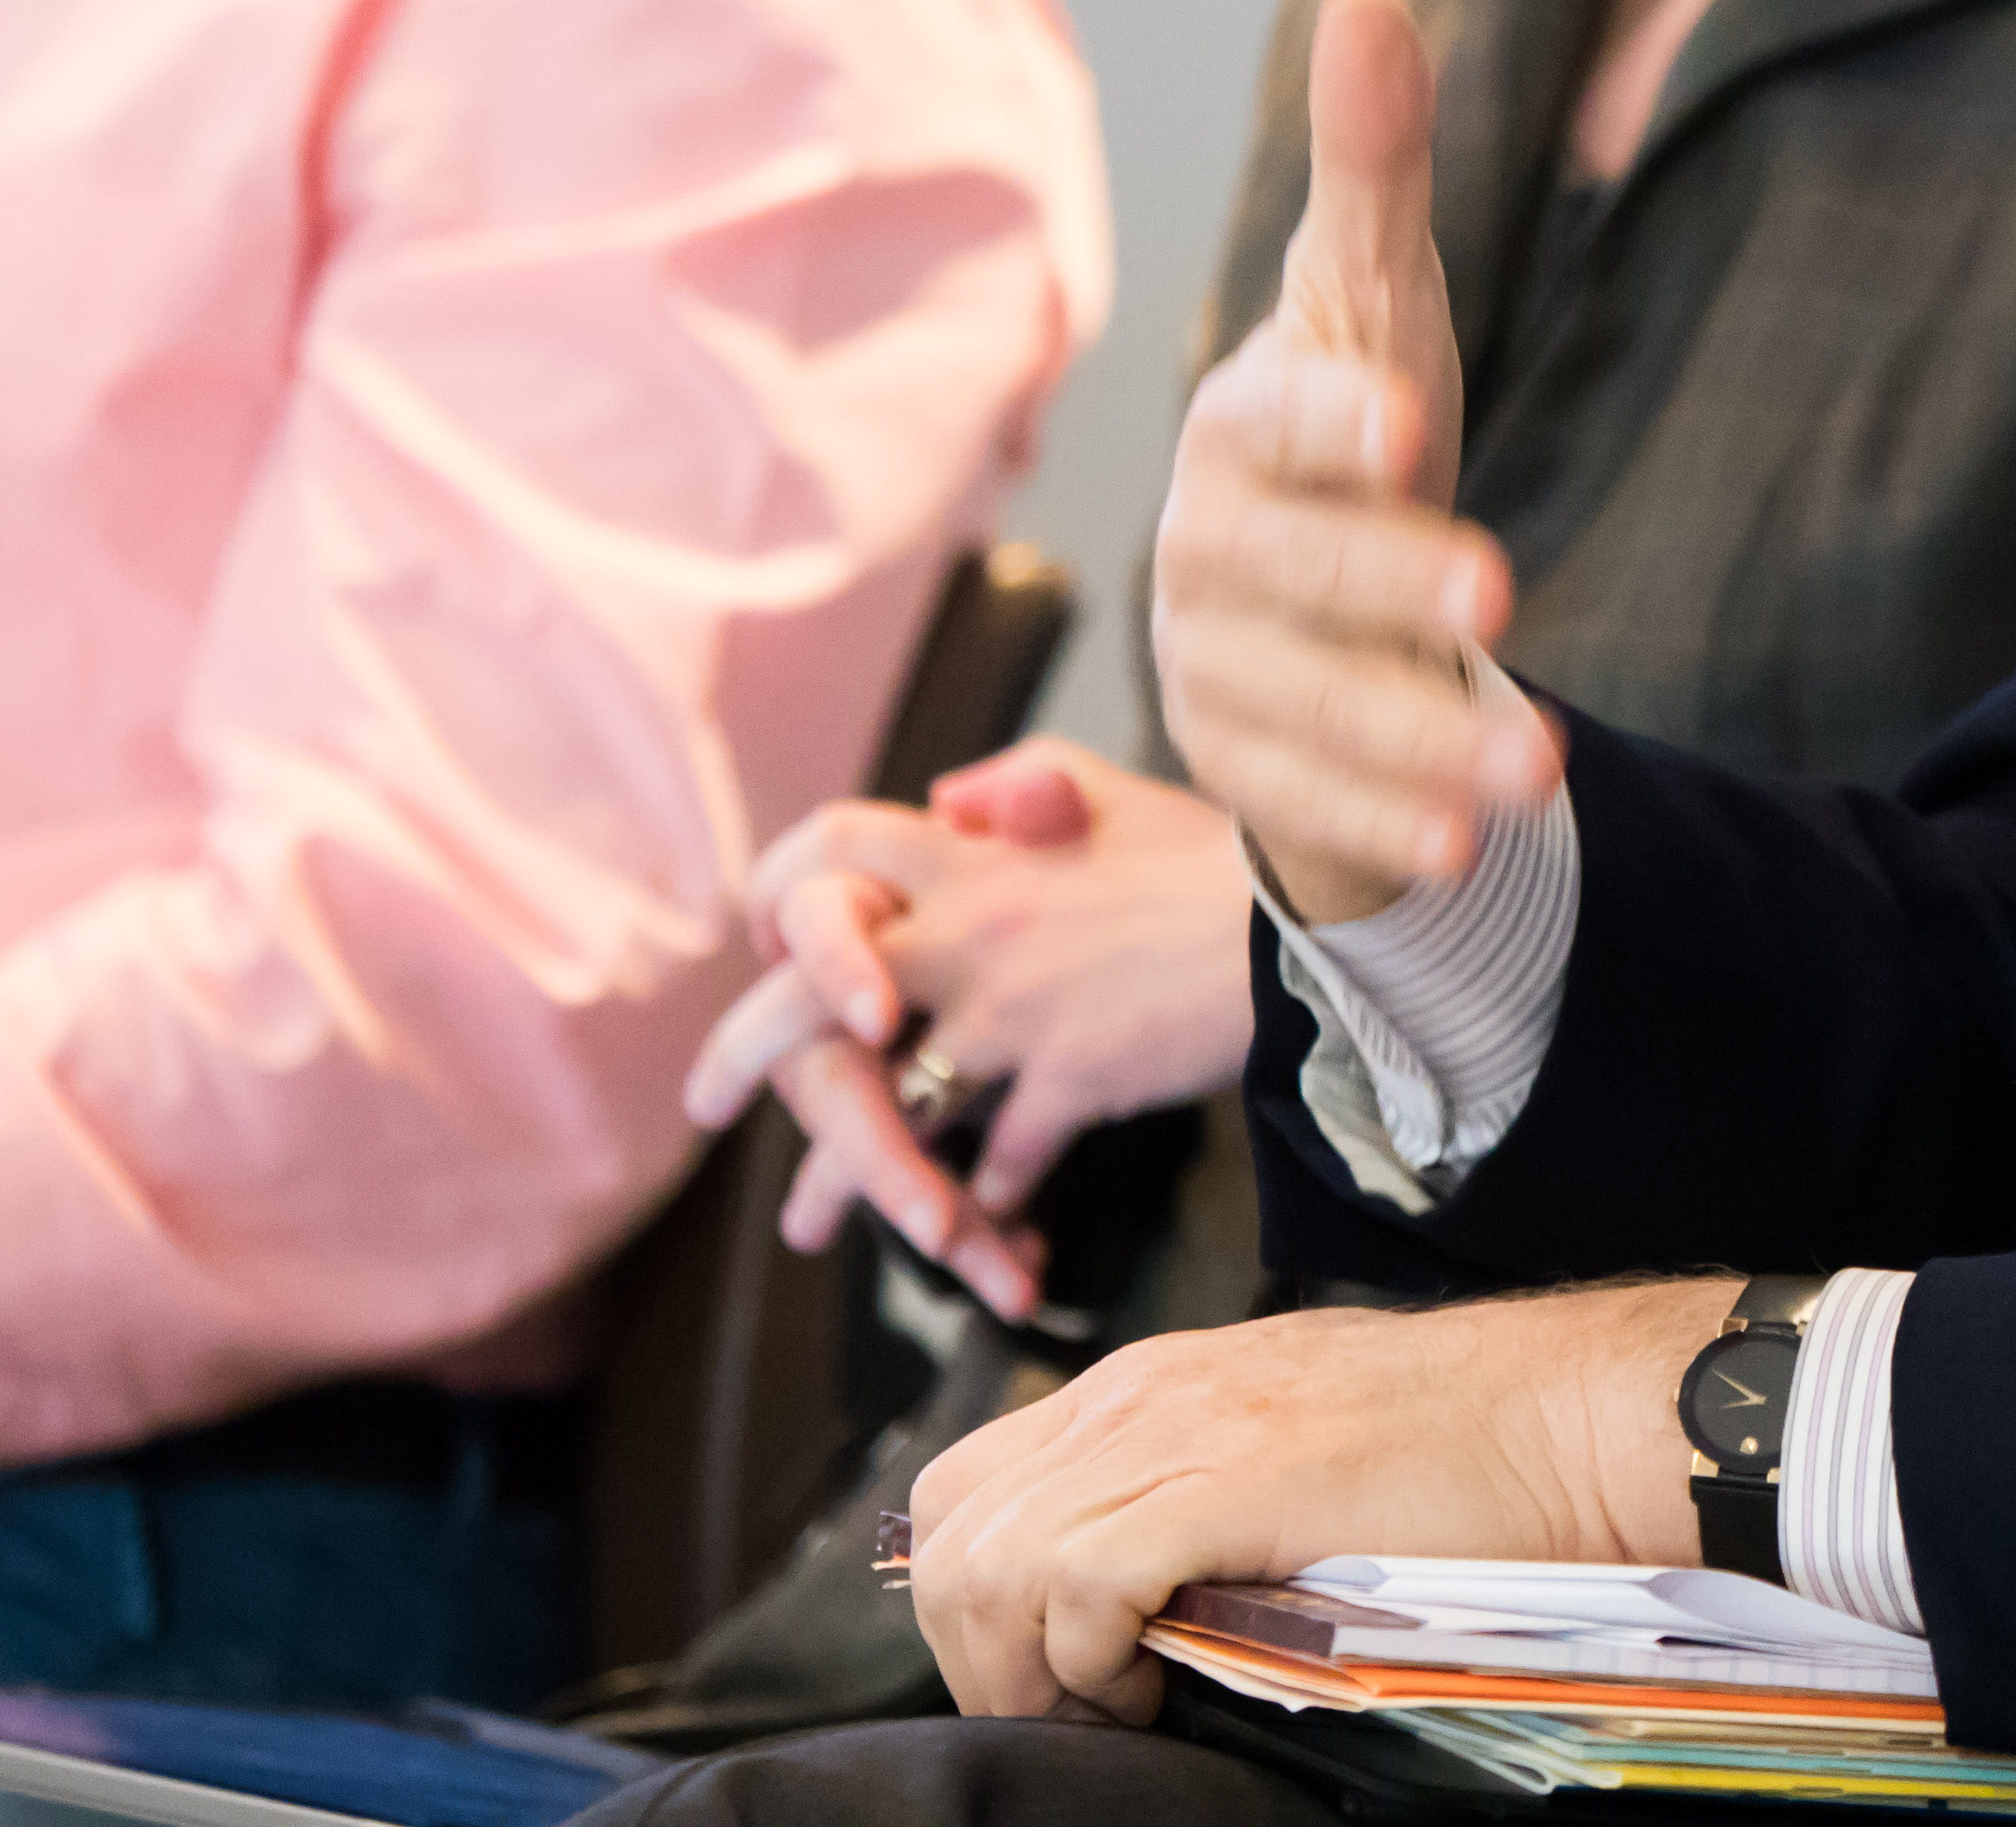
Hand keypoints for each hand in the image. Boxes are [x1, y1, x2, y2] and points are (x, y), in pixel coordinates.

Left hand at [682, 745, 1260, 1317]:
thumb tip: (946, 797)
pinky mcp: (1071, 1081)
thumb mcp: (1111, 790)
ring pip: (888, 1107)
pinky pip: (996, 1161)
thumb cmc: (1220, 855)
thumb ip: (1022, 782)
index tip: (755, 947)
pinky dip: (980, 1205)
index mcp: (973, 854)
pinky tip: (979, 1234)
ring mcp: (1015, 1014)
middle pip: (805, 994)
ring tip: (808, 1224)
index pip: (825, 854)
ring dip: (843, 1177)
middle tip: (706, 1103)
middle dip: (741, 1054)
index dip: (778, 901)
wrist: (1309, 922)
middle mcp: (971, 932)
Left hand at [904, 1274, 1728, 1718]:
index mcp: (1141, 1387)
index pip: (963, 1490)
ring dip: (1027, 1666)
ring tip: (1113, 1703)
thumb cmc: (1452, 1455)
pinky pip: (1076, 1579)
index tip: (1041, 1677)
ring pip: (990, 1560)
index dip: (970, 1604)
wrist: (1557, 1418)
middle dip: (977, 1652)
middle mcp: (1136, 1394)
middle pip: (950, 1533)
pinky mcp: (1225, 1478)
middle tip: (1066, 1710)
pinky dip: (1087, 1656)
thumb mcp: (1274, 1455)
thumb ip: (1183, 1503)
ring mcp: (1175, 1427)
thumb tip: (1112, 1614)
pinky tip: (1155, 1680)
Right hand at [1148, 0, 1557, 924]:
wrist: (1313, 585)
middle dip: (1390, 587)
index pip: (1278, 417)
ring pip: (1302, 703)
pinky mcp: (1235, 761)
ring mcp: (1210, 661)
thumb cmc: (1354, 419)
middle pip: (1291, 570)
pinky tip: (1473, 842)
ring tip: (1537, 769)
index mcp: (1239, 420)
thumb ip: (1375, 165)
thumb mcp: (1378, 296)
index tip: (1409, 427)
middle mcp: (1208, 544)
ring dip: (1414, 741)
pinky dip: (1384, 824)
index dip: (1337, 421)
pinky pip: (1302, 802)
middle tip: (1503, 602)